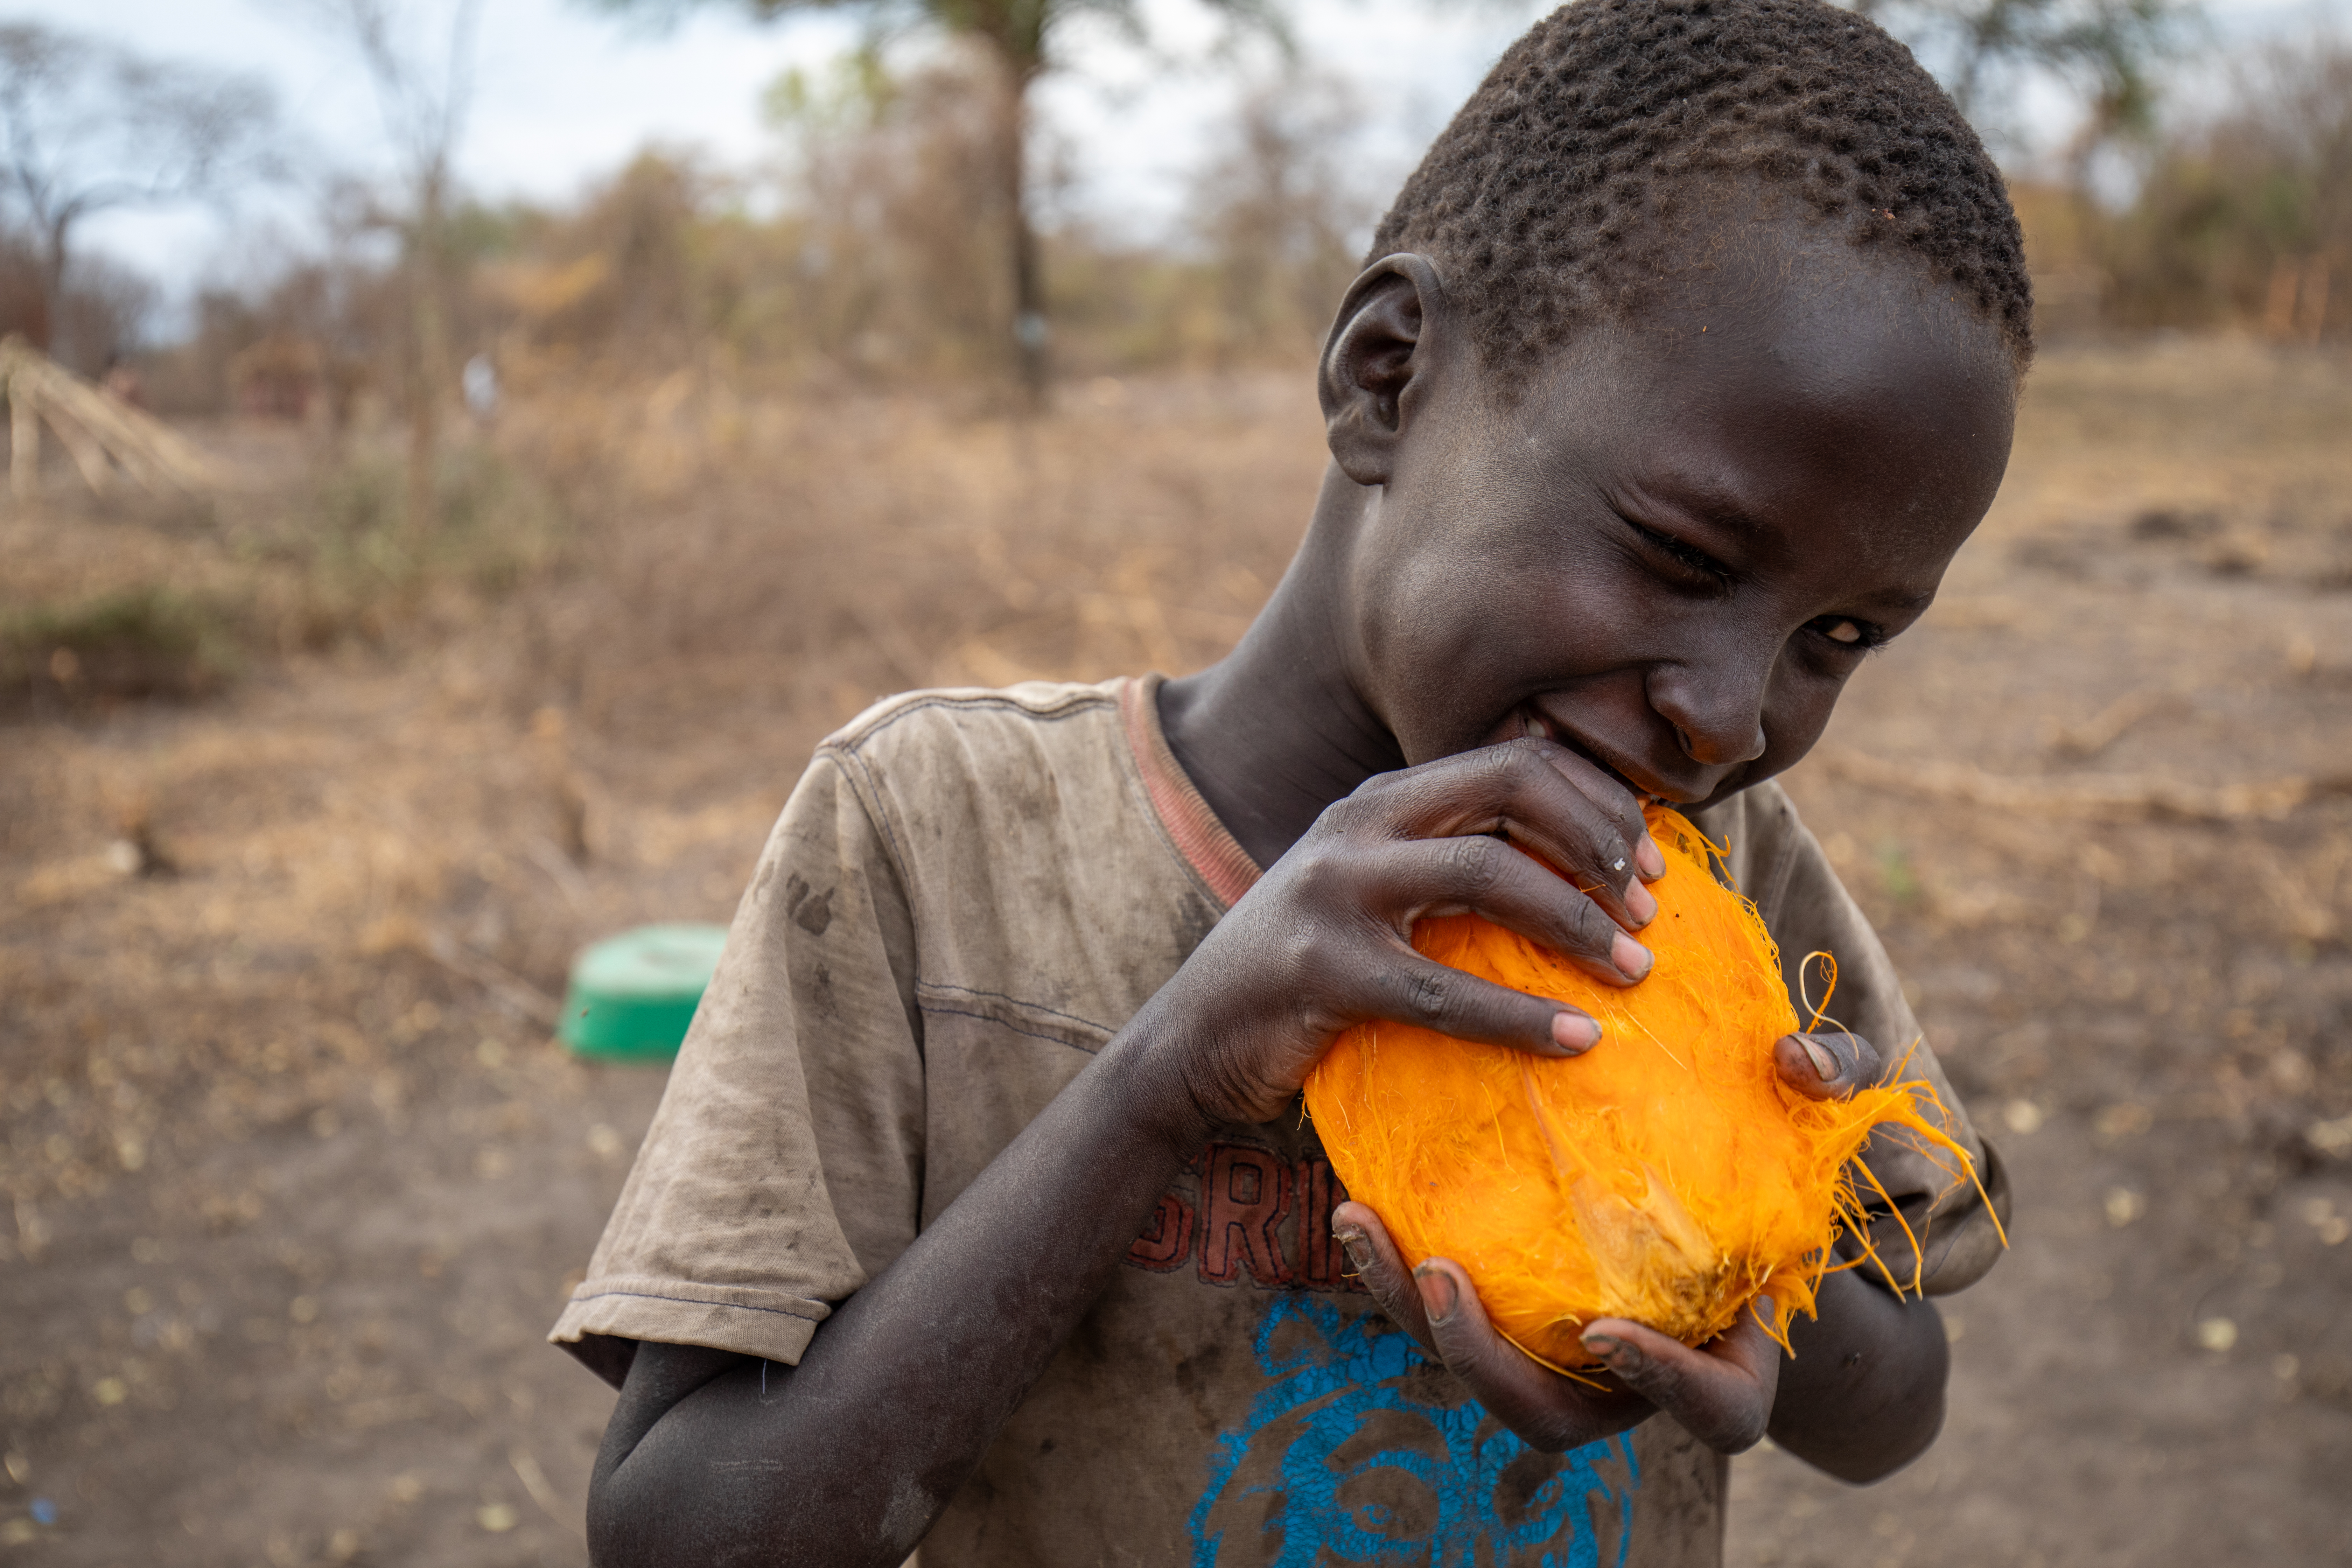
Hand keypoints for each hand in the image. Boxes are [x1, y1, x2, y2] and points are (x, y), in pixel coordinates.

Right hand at [1142, 737, 1665, 1126]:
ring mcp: (1333, 890)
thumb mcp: (1376, 894)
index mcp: (1382, 800)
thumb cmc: (1308, 974)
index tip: (1650, 865)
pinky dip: (1523, 1018)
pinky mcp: (1322, 968)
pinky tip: (1578, 1041)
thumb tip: (1585, 866)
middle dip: (1599, 843)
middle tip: (1648, 911)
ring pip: (1488, 874)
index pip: (1517, 759)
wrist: (1194, 1040)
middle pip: (1511, 789)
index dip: (1599, 802)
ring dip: (1578, 922)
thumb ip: (1449, 863)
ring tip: (1634, 972)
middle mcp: (1358, 824)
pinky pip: (1445, 990)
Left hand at [1328, 1026, 1885, 1455]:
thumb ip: (1828, 1078)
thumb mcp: (1819, 1116)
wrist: (1727, 1189)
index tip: (1609, 1328)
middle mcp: (1636, 1377)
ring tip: (1362, 1224)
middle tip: (1438, 1274)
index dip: (1666, 1382)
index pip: (1715, 1410)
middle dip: (1487, 1361)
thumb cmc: (1785, 1158)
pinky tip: (1359, 1200)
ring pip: (1481, 1365)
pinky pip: (1449, 1310)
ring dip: (1414, 1311)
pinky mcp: (1512, 1310)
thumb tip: (1796, 1057)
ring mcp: (1565, 1354)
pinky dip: (1399, 1268)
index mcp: (1729, 1362)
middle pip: (1555, 1415)